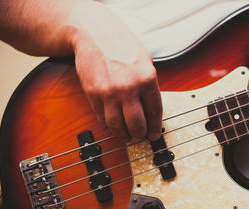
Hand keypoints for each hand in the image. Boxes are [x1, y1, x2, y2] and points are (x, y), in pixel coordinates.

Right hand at [72, 9, 161, 141]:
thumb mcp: (145, 61)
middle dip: (139, 134)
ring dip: (123, 135)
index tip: (153, 135)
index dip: (154, 127)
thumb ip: (149, 84)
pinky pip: (102, 118)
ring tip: (126, 135)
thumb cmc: (120, 44)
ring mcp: (110, 93)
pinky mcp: (93, 94)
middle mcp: (129, 87)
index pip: (154, 112)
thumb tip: (152, 108)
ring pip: (117, 126)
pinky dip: (108, 126)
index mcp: (147, 78)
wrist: (94, 34)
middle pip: (137, 124)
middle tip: (139, 135)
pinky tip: (112, 126)